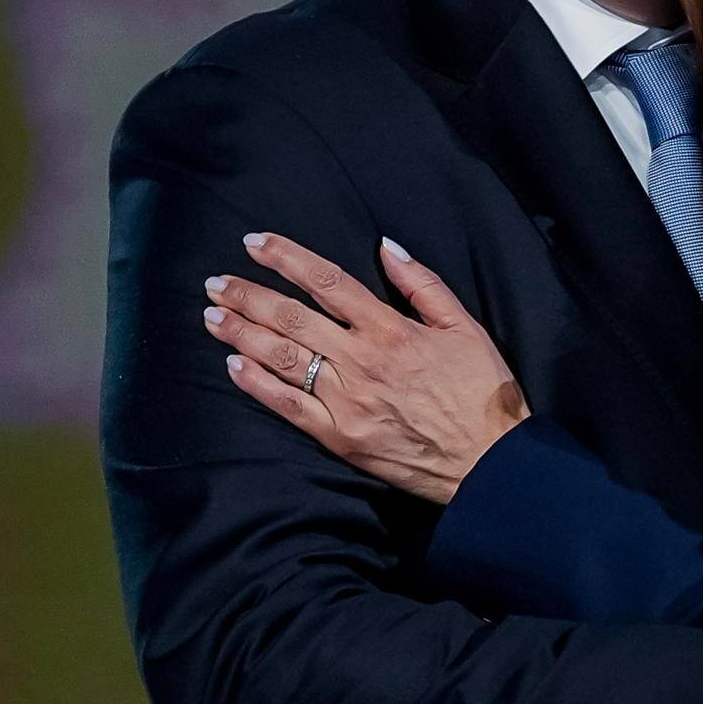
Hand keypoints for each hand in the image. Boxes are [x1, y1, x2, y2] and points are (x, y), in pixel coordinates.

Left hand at [205, 232, 527, 503]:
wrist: (489, 461)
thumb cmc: (483, 391)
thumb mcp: (466, 327)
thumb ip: (424, 284)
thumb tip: (387, 246)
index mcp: (391, 329)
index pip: (328, 281)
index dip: (287, 258)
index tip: (254, 242)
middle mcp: (362, 361)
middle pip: (293, 317)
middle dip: (249, 295)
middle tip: (215, 282)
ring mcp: (348, 401)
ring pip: (284, 358)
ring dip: (243, 334)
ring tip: (212, 316)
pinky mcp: (341, 437)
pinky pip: (290, 407)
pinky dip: (259, 386)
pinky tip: (234, 366)